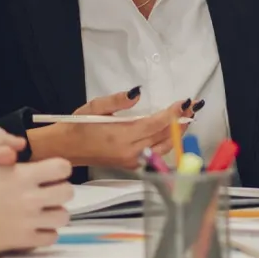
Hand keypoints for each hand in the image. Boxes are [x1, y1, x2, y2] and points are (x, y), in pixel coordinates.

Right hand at [0, 129, 73, 253]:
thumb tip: (21, 143)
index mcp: (23, 176)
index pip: (63, 169)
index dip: (59, 168)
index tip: (48, 173)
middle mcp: (31, 198)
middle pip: (67, 193)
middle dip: (59, 189)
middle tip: (46, 191)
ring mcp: (28, 221)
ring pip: (62, 217)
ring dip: (54, 212)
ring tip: (42, 211)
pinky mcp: (22, 240)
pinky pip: (50, 238)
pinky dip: (46, 233)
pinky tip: (35, 227)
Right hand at [29, 90, 191, 170]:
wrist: (64, 150)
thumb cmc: (78, 126)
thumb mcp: (94, 107)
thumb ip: (117, 100)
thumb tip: (138, 92)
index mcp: (121, 136)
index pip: (155, 124)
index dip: (173, 113)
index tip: (186, 102)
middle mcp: (130, 151)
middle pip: (164, 136)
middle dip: (181, 121)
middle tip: (193, 106)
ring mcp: (132, 161)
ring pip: (164, 148)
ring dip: (178, 133)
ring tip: (187, 117)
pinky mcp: (131, 165)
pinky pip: (156, 155)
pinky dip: (167, 143)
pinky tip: (172, 131)